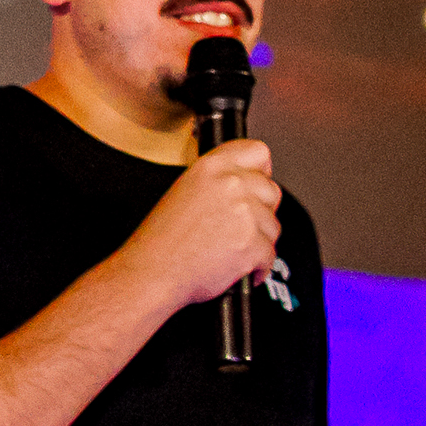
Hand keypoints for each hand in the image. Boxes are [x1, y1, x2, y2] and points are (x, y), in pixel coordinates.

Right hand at [123, 139, 281, 309]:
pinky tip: (235, 268)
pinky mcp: (252, 244)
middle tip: (238, 227)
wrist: (153, 274)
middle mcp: (231, 184)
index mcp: (212, 166)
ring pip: (273, 225)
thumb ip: (219, 181)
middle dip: (261, 212)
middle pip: (271, 191)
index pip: (258, 151)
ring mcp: (245, 213)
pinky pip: (270, 255)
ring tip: (229, 250)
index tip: (257, 184)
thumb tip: (246, 185)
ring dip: (258, 241)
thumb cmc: (162, 242)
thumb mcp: (185, 191)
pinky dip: (257, 267)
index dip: (261, 171)